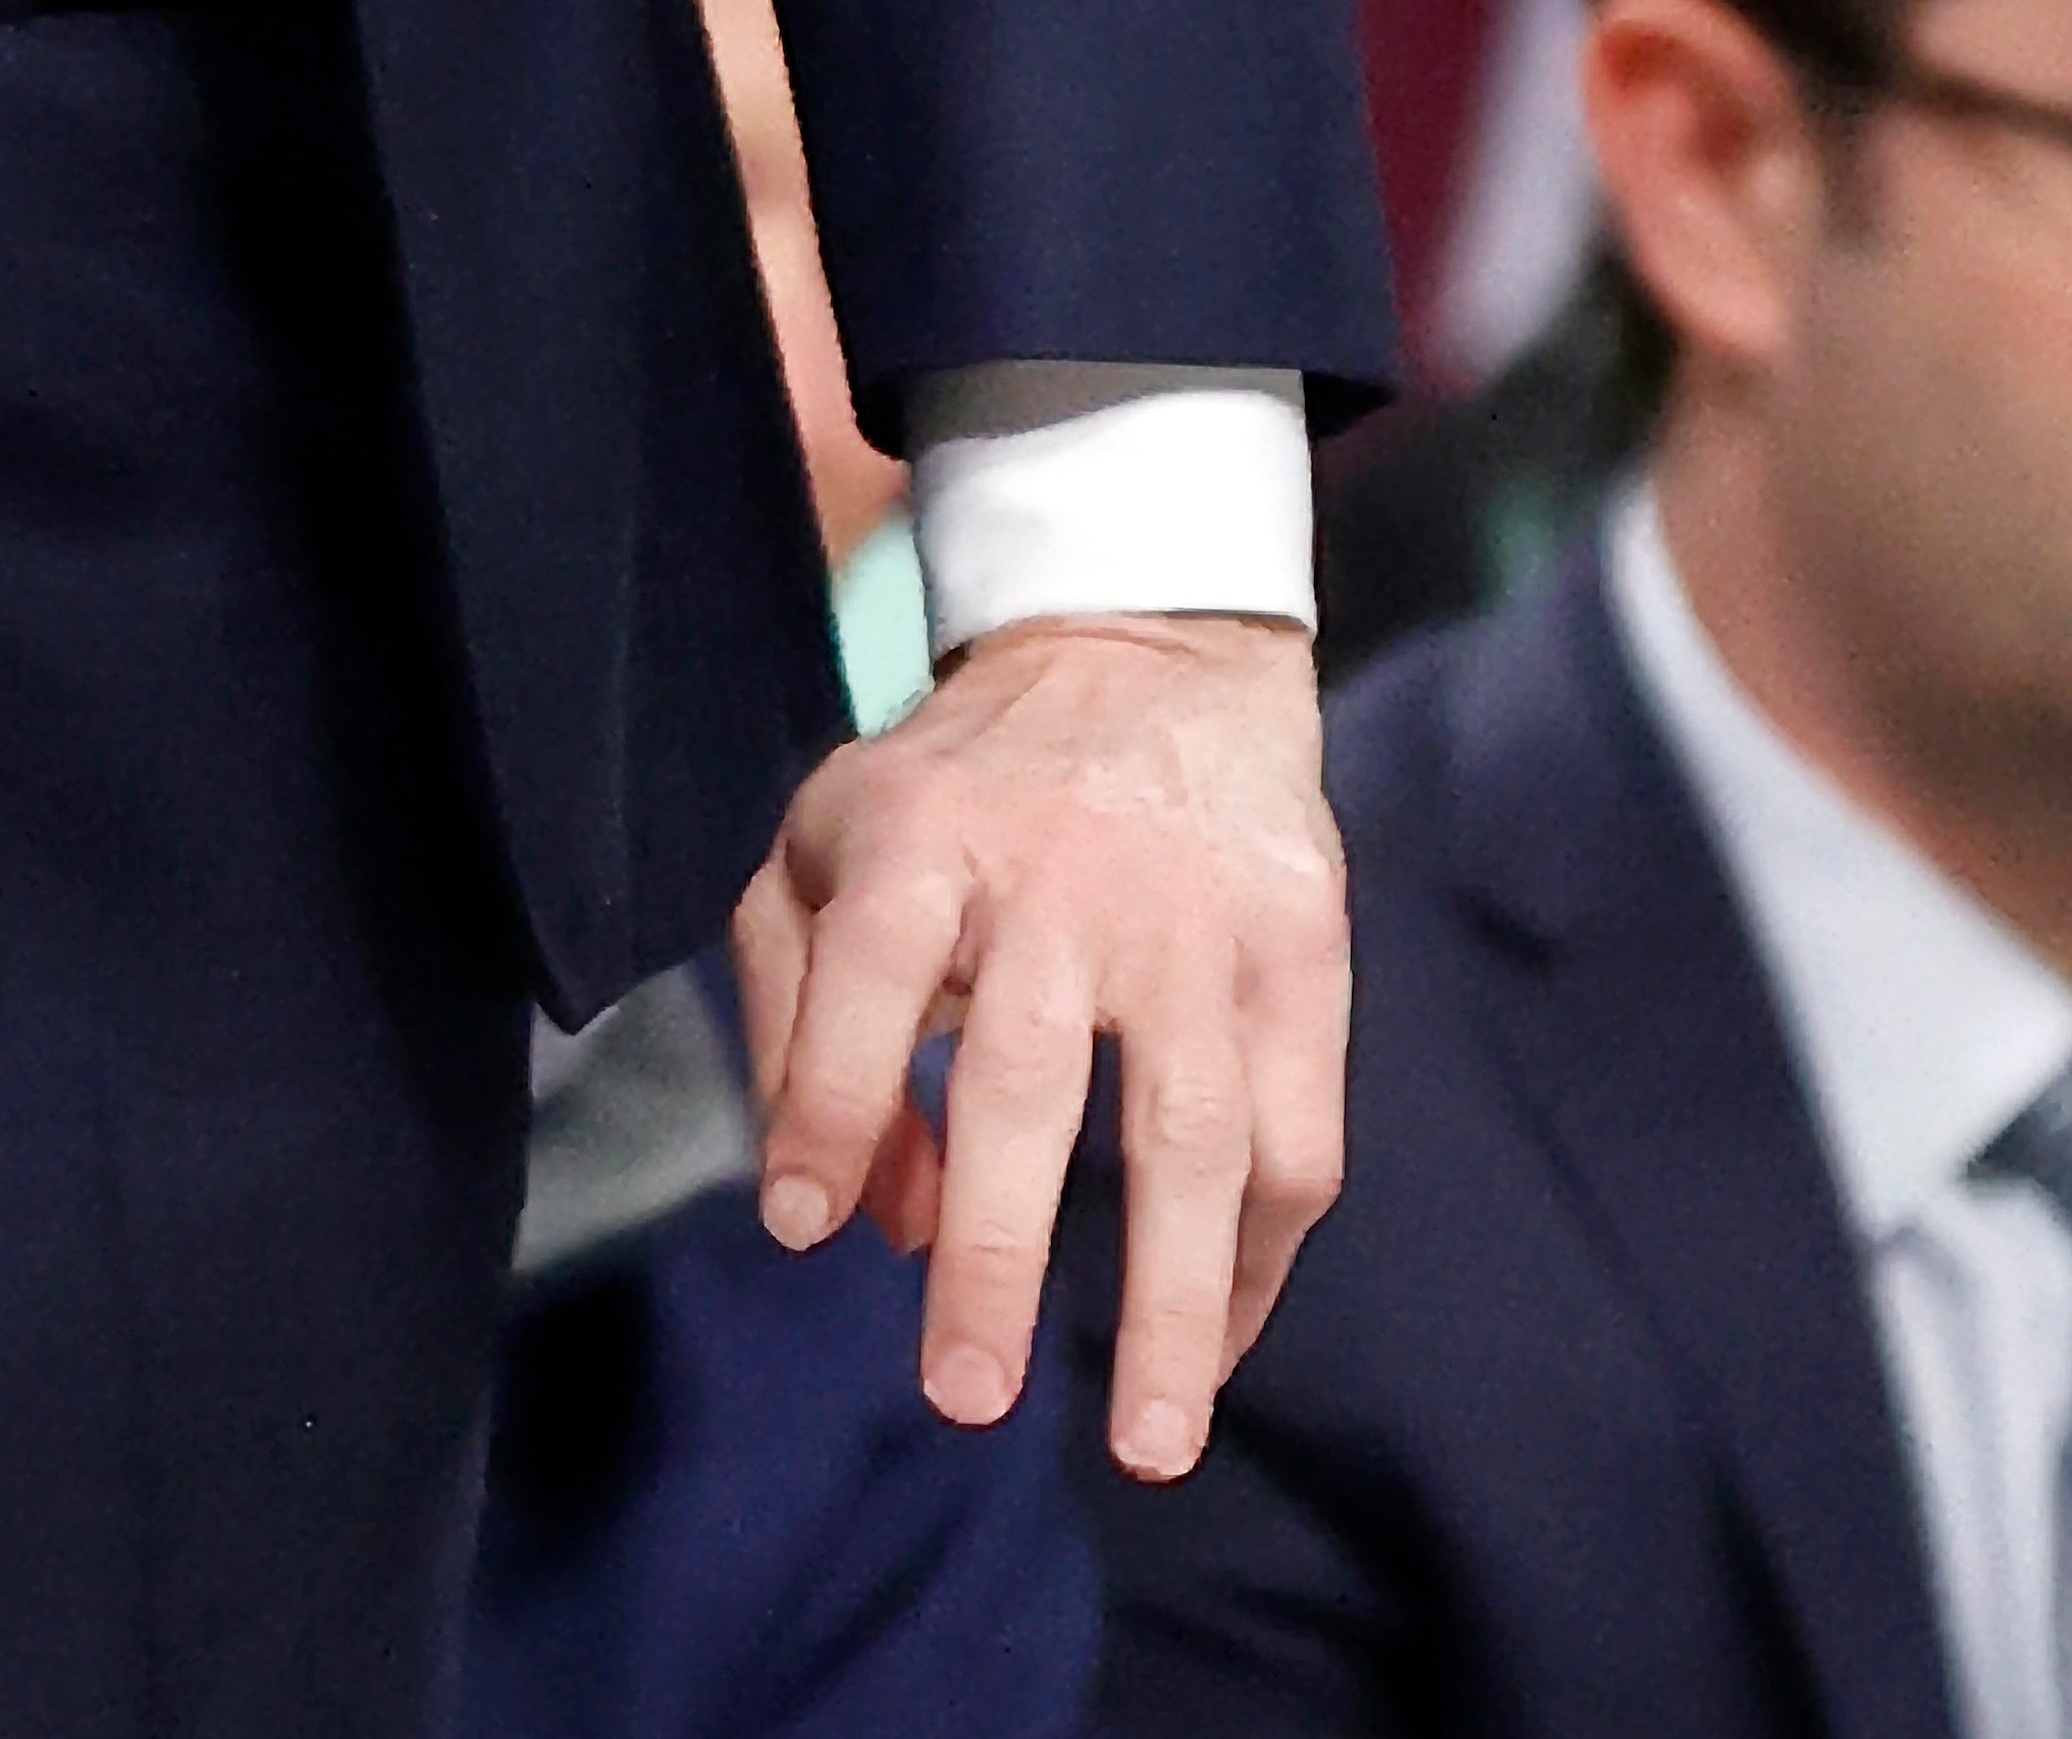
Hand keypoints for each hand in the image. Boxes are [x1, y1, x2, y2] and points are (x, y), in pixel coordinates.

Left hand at [732, 612, 1344, 1482]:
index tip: (798, 1228)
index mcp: (921, 836)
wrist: (1148, 657)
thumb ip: (798, 1015)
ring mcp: (1195, 922)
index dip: (825, 1098)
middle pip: (1027, 1074)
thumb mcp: (830, 847)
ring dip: (1171, 1300)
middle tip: (964, 1399)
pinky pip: (1295, 1140)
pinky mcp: (1303, 955)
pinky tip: (1209, 1352)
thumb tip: (855, 1218)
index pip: (862, 970)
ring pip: (1192, 1133)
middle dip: (997, 1249)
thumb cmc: (957, 794)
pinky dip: (1257, 1265)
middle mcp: (1060, 879)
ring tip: (1147, 1444)